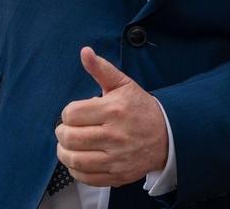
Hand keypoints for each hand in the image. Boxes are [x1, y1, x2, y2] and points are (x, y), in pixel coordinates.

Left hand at [55, 47, 167, 187]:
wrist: (166, 134)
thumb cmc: (141, 108)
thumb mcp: (123, 84)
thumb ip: (101, 69)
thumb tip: (85, 52)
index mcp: (114, 109)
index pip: (72, 114)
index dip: (69, 113)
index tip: (75, 113)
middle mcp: (114, 134)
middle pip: (69, 137)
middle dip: (63, 132)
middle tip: (67, 129)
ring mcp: (115, 157)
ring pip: (74, 159)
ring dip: (64, 152)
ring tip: (69, 144)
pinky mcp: (115, 175)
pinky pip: (84, 177)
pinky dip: (75, 169)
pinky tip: (79, 158)